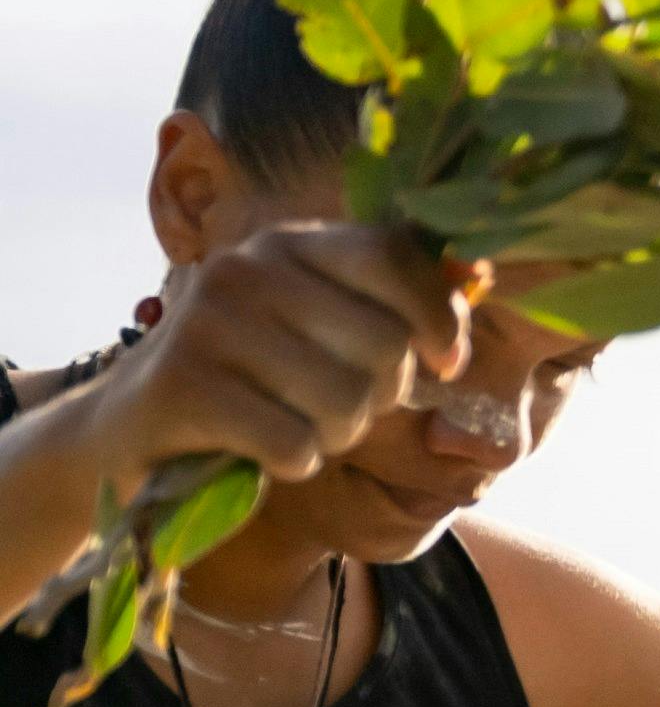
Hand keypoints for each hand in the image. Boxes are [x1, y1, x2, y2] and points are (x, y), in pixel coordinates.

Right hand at [95, 223, 466, 493]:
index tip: (446, 365)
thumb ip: (396, 307)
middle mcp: (246, 269)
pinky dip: (293, 462)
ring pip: (346, 404)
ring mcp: (208, 322)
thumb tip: (477, 273)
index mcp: (290, 243)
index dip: (440, 317)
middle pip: (385, 347)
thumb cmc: (260, 384)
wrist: (135, 430)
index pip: (393, 253)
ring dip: (335, 437)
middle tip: (336, 406)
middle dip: (380, 398)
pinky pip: (295, 445)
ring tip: (294, 425)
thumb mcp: (327, 333)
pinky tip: (259, 449)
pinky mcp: (183, 386)